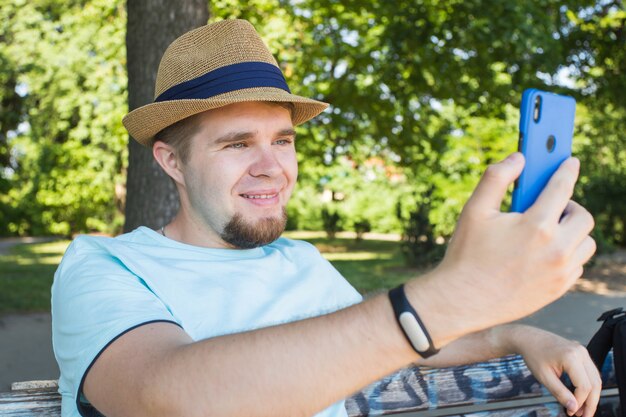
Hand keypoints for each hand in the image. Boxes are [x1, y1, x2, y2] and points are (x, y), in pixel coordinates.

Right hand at [408, 153, 595, 345]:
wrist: (462, 300)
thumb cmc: (466, 255)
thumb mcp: (474, 210)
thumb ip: (496, 178)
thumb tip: (518, 158)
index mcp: (536, 226)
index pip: (562, 187)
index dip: (567, 170)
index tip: (570, 163)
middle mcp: (556, 249)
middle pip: (582, 216)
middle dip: (569, 206)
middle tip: (549, 207)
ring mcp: (560, 272)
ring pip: (585, 242)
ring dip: (571, 232)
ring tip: (546, 232)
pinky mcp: (559, 289)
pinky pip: (577, 265)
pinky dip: (567, 254)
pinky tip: (542, 253)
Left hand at [507, 326, 601, 416]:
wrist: (528, 338)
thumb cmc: (533, 355)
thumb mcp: (543, 376)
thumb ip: (559, 393)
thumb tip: (573, 407)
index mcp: (571, 356)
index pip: (584, 386)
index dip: (580, 402)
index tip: (570, 412)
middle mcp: (581, 352)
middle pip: (595, 383)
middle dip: (591, 402)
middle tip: (583, 416)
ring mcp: (582, 351)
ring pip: (595, 378)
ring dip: (591, 395)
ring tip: (581, 409)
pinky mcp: (581, 353)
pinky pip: (590, 372)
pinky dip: (588, 385)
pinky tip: (580, 396)